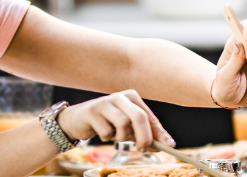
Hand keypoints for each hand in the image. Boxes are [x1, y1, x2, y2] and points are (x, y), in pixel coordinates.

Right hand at [57, 89, 173, 148]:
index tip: (168, 146)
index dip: (159, 133)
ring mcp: (105, 102)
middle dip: (144, 136)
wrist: (78, 119)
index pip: (149, 116)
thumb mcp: (128, 127)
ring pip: (122, 124)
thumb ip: (146, 133)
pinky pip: (106, 131)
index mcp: (132, 97)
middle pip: (138, 117)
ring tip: (114, 136)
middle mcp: (120, 97)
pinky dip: (106, 137)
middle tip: (143, 149)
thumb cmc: (107, 122)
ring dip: (120, 137)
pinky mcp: (92, 111)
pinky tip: (102, 132)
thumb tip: (168, 144)